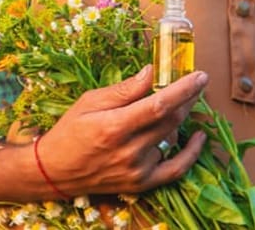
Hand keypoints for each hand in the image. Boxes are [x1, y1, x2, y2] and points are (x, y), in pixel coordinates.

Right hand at [33, 65, 209, 194]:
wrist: (54, 171)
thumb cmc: (70, 132)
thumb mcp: (90, 102)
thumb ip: (124, 89)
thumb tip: (151, 71)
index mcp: (114, 127)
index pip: (160, 105)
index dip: (184, 89)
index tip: (200, 76)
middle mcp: (129, 151)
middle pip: (172, 120)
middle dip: (187, 99)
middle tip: (191, 85)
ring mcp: (137, 170)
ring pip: (172, 138)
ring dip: (178, 121)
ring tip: (170, 109)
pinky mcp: (142, 183)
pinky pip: (176, 169)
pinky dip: (192, 153)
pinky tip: (199, 137)